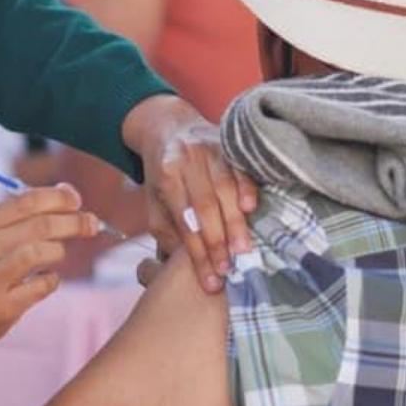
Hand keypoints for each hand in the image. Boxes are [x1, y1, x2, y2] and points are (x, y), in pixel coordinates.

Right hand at [0, 184, 98, 374]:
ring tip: (55, 255)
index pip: (27, 201)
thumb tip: (68, 192)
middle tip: (91, 224)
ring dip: (58, 252)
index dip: (59, 198)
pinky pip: (42, 286)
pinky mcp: (1, 308)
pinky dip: (52, 279)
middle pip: (40, 226)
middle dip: (74, 222)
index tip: (77, 201)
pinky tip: (45, 279)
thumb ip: (23, 215)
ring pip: (42, 253)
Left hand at [123, 95, 256, 293]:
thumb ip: (167, 229)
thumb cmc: (162, 172)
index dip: (198, 254)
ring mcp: (209, 148)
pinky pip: (242, 167)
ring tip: (243, 252)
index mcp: (166, 175)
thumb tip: (182, 263)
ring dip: (236, 222)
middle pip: (205, 206)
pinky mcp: (228, 142)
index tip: (210, 282)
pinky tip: (251, 208)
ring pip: (225, 188)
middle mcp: (187, 160)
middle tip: (229, 271)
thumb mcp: (154, 199)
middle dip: (218, 242)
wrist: (167, 124)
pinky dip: (247, 187)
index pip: (184, 221)